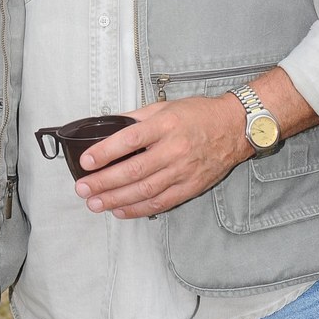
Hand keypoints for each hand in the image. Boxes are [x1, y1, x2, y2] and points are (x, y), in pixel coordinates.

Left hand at [75, 94, 250, 217]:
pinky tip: (119, 210)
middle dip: (104, 182)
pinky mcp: (191, 187)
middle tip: (83, 189)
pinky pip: (161, 203)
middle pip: (133, 170)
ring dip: (116, 199)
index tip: (86, 162)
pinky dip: (138, 209)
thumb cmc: (198, 115)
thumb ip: (135, 117)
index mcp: (165, 125)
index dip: (105, 152)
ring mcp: (183, 171)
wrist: (235, 128)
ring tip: (95, 203)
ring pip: (145, 190)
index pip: (130, 140)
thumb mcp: (165, 107)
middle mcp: (173, 149)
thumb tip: (106, 125)